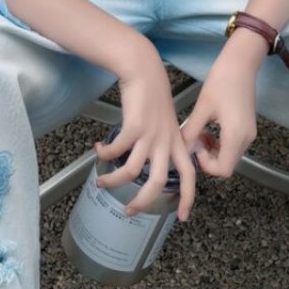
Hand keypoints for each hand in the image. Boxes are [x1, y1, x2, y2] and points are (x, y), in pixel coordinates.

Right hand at [93, 39, 196, 221]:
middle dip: (143, 201)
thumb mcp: (166, 124)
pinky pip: (117, 151)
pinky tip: (99, 152)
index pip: (189, 176)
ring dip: (114, 180)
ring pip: (133, 171)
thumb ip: (164, 145)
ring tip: (101, 182)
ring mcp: (150, 135)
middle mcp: (166, 143)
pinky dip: (105, 155)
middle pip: (158, 182)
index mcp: (177, 144)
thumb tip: (151, 166)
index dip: (187, 198)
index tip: (182, 216)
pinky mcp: (134, 127)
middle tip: (130, 211)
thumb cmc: (153, 97)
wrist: (144, 71)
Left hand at [179, 36, 262, 177]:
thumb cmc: (221, 81)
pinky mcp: (246, 129)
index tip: (194, 147)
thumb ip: (190, 133)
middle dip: (207, 158)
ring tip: (199, 132)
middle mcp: (246, 139)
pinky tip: (208, 129)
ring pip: (228, 156)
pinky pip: (231, 146)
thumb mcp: (202, 108)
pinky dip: (218, 144)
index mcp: (235, 136)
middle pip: (226, 165)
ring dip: (212, 151)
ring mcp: (248, 134)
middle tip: (193, 140)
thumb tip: (179, 150)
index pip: (222, 170)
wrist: (241, 64)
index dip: (205, 165)